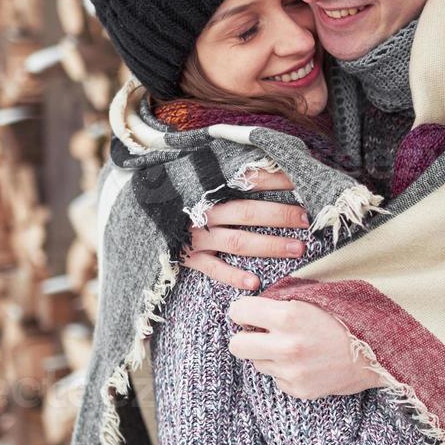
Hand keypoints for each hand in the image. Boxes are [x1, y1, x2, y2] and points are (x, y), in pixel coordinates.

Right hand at [181, 172, 309, 290]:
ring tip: (298, 249)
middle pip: (248, 213)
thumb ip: (224, 172)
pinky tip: (255, 282)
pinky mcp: (188, 257)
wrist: (137, 216)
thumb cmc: (176, 194)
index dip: (275, 181)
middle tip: (307, 219)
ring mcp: (195, 236)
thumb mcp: (194, 177)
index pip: (248, 180)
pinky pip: (213, 269)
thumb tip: (267, 162)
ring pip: (238, 242)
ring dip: (269, 245)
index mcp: (207, 187)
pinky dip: (233, 276)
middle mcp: (203, 211)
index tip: (301, 183)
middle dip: (280, 216)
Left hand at [227, 297, 380, 398]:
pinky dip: (286, 372)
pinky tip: (307, 363)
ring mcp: (291, 371)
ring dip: (268, 355)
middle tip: (260, 334)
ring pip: (257, 363)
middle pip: (236, 345)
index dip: (243, 311)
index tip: (250, 313)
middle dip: (245, 337)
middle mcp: (285, 346)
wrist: (378, 352)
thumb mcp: (316, 298)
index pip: (238, 312)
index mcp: (288, 316)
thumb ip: (283, 300)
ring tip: (294, 348)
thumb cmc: (348, 318)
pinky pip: (277, 379)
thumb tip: (254, 303)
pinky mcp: (299, 389)